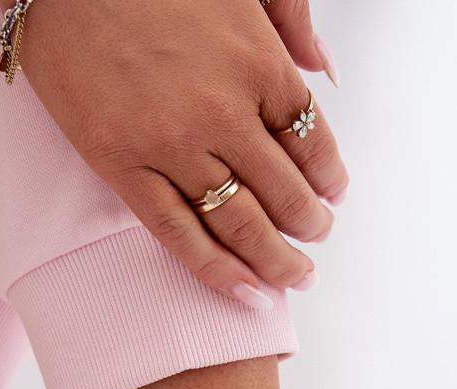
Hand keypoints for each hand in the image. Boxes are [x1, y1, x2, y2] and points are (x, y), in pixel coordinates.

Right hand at [14, 0, 348, 306]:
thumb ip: (289, 17)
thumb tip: (326, 69)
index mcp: (257, 62)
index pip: (313, 141)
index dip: (329, 176)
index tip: (333, 193)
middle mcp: (222, 112)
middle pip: (285, 192)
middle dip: (310, 226)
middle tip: (317, 239)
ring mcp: (171, 145)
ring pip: (240, 224)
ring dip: (277, 260)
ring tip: (295, 276)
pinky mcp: (122, 167)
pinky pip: (179, 234)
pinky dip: (218, 271)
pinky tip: (246, 294)